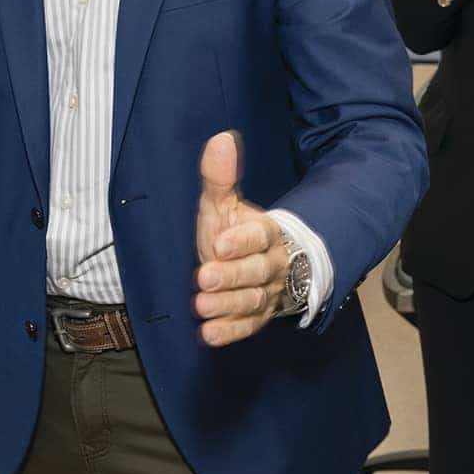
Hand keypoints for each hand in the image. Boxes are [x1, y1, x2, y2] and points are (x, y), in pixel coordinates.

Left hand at [192, 132, 289, 346]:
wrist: (260, 261)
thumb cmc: (236, 230)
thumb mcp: (225, 203)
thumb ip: (220, 177)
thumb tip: (221, 139)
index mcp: (267, 232)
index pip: (260, 235)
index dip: (241, 240)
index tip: (218, 243)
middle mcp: (273, 264)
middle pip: (257, 271)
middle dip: (231, 276)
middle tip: (203, 276)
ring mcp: (268, 292)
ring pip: (253, 300)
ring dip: (228, 305)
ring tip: (201, 305)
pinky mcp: (259, 316)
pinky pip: (248, 325)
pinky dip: (230, 331)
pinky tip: (209, 334)